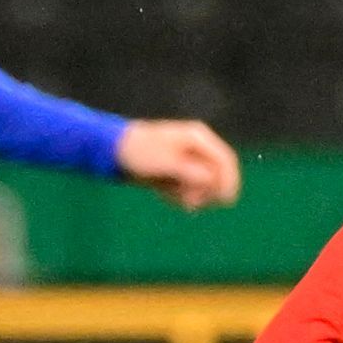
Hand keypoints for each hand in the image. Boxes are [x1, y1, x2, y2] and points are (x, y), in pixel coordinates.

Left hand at [119, 118, 241, 209]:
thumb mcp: (167, 162)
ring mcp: (187, 160)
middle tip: (189, 203)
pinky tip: (164, 194)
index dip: (230, 180)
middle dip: (206, 191)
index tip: (226, 200)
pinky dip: (180, 196)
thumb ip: (192, 171)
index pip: (225, 160)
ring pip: (203, 184)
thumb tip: (212, 181)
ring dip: (192, 195)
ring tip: (173, 199)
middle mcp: (196, 148)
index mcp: (197, 138)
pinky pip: (189, 188)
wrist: (112, 151)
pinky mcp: (177, 172)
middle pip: (217, 174)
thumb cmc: (139, 152)